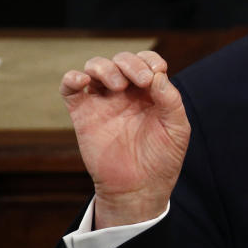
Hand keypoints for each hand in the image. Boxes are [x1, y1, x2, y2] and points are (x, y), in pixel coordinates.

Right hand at [59, 51, 190, 228]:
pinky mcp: (83, 114)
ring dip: (105, 67)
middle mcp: (126, 93)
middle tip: (141, 81)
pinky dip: (72, 77)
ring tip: (118, 86)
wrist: (139, 188)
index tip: (157, 72)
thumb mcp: (177, 128)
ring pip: (95, 67)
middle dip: (131, 63)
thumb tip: (158, 75)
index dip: (150, 60)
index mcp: (150, 92)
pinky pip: (69, 88)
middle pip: (121, 60)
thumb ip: (171, 100)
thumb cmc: (162, 158)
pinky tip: (82, 81)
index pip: (146, 61)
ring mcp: (103, 102)